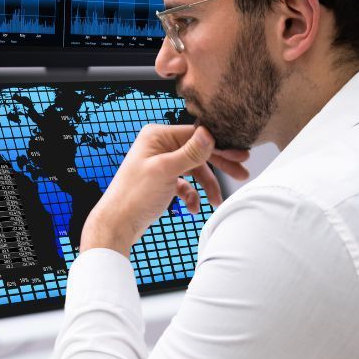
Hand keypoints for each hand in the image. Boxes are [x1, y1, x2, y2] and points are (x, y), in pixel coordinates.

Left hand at [80, 124, 251, 255]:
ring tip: (217, 201)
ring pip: (194, 170)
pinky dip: (192, 195)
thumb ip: (190, 153)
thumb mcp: (165, 171)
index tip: (241, 156)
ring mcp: (160, 163)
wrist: (117, 225)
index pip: (196, 135)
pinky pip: (185, 184)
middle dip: (219, 165)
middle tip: (242, 173)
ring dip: (206, 186)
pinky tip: (194, 208)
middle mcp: (158, 146)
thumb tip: (210, 133)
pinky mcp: (162, 181)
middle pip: (198, 152)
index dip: (220, 146)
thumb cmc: (134, 196)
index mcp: (157, 136)